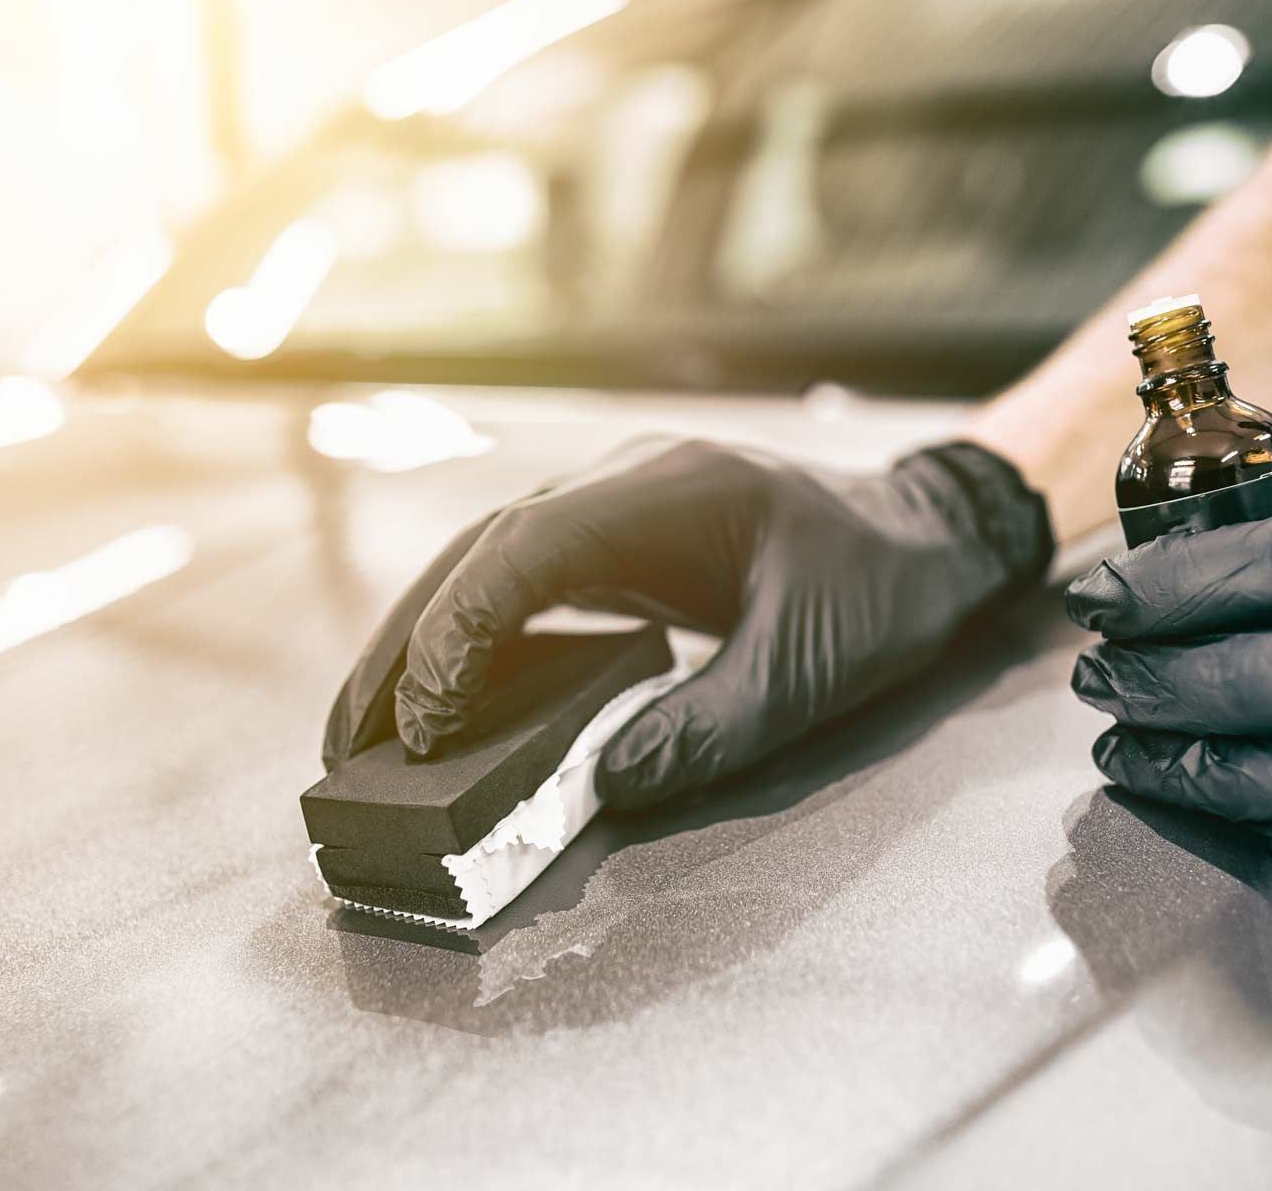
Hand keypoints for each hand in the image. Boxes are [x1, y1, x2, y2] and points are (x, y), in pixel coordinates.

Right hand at [324, 437, 1049, 808]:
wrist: (925, 532)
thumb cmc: (880, 590)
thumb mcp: (812, 669)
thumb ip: (709, 727)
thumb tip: (597, 785)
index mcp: (667, 495)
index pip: (523, 552)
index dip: (459, 634)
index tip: (428, 724)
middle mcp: (623, 485)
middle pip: (477, 551)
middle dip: (405, 643)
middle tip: (346, 740)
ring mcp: (615, 506)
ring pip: (486, 562)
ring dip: (422, 638)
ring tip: (368, 728)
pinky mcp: (618, 542)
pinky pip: (523, 581)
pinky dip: (472, 636)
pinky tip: (443, 697)